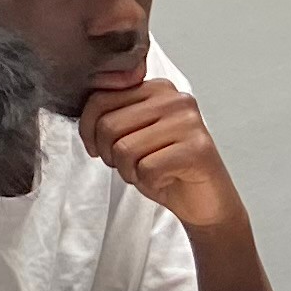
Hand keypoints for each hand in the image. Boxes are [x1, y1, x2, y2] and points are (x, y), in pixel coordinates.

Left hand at [75, 79, 242, 233]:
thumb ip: (114, 116)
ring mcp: (188, 122)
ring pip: (125, 149)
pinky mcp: (197, 149)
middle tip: (131, 165)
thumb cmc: (166, 168)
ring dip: (130, 171)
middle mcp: (174, 99)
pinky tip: (166, 179)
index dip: (88, 131)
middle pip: (109, 125)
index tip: (99, 148)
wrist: (204, 201)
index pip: (99, 98)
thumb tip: (86, 115)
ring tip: (150, 172)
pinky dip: (150, 183)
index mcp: (156, 89)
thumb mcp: (133, 135)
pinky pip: (147, 168)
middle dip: (111, 155)